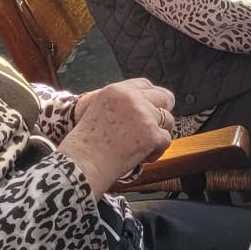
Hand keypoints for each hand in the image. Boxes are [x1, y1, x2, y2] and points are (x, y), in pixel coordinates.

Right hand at [58, 79, 174, 192]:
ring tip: (140, 147)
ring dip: (159, 134)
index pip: (146, 85)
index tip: (153, 108)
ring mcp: (143, 115)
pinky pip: (166, 140)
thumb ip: (121, 104)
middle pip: (164, 98)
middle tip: (153, 129)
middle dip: (162, 114)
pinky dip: (156, 151)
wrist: (82, 164)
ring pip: (168, 120)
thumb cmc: (87, 145)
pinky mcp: (152, 134)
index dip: (153, 98)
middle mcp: (132, 97)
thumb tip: (147, 106)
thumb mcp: (99, 110)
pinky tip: (140, 157)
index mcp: (117, 90)